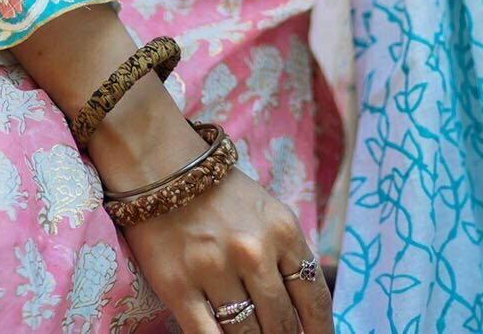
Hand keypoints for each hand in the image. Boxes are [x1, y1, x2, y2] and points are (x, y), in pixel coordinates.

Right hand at [117, 163, 333, 333]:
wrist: (163, 165)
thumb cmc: (221, 193)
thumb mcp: (268, 213)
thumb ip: (288, 256)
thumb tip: (303, 312)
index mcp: (283, 231)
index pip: (314, 299)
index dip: (319, 332)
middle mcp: (254, 252)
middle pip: (281, 323)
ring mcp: (215, 270)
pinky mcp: (179, 286)